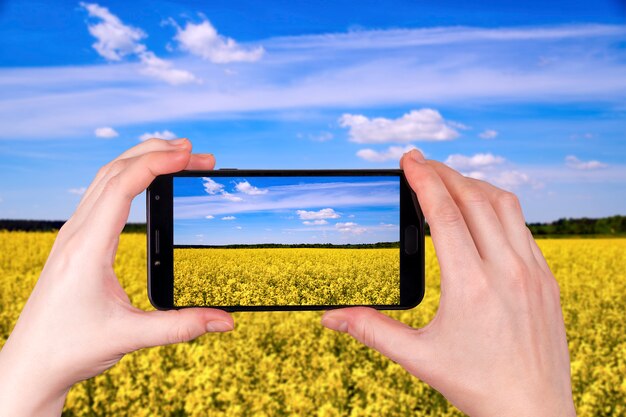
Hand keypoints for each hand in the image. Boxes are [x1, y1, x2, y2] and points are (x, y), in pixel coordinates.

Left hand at [0, 139, 233, 416]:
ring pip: (105, 178)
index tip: (189, 154)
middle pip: (114, 170)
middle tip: (196, 153)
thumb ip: (181, 326)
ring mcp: (73, 234)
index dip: (157, 163)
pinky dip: (128, 177)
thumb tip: (225, 321)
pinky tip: (146, 182)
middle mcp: (76, 232)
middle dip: (156, 153)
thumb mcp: (130, 336)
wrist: (32, 363)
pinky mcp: (76, 241)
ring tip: (177, 158)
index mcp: (88, 246)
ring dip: (141, 161)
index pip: (122, 186)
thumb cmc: (71, 347)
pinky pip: (102, 194)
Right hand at [322, 150, 575, 415]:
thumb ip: (372, 331)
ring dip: (474, 185)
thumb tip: (329, 318)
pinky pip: (522, 227)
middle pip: (474, 199)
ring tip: (449, 180)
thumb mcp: (418, 358)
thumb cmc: (477, 386)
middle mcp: (507, 271)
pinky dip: (498, 208)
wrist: (534, 413)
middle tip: (421, 162)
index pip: (444, 214)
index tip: (409, 159)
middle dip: (444, 173)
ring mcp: (533, 272)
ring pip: (504, 206)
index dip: (423, 180)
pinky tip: (482, 214)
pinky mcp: (547, 279)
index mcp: (471, 286)